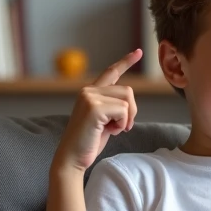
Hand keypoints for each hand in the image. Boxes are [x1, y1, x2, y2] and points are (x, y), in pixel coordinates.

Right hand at [51, 49, 142, 174]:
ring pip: (127, 100)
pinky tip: (110, 132)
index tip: (138, 52)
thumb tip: (129, 102)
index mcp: (90, 92)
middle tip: (122, 128)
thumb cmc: (89, 143)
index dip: (126, 62)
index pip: (111, 72)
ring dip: (126, 119)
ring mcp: (89, 97)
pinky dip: (122, 124)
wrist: (72, 159)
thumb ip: (113, 107)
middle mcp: (88, 90)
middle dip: (132, 112)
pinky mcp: (93, 107)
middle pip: (128, 91)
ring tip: (112, 130)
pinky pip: (123, 111)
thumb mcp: (104, 121)